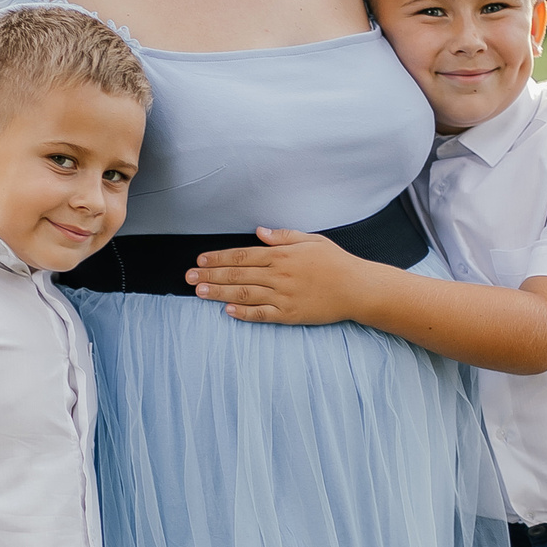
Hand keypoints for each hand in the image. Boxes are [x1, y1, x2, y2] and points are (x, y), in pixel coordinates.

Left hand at [188, 229, 370, 326]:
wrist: (358, 288)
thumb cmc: (336, 262)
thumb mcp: (311, 240)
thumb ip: (283, 236)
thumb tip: (259, 232)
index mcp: (281, 255)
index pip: (242, 255)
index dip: (219, 258)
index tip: (200, 261)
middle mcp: (278, 275)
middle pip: (237, 275)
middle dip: (210, 276)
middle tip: (188, 278)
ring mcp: (283, 296)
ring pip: (244, 294)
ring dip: (219, 293)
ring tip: (199, 293)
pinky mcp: (289, 315)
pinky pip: (262, 314)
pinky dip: (244, 313)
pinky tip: (227, 311)